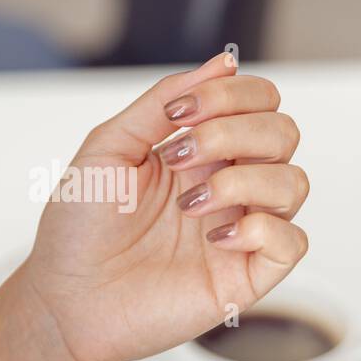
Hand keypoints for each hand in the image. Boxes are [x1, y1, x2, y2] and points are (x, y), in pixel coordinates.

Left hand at [22, 53, 308, 360]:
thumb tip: (223, 62)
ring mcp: (240, 229)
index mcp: (200, 150)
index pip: (256, 102)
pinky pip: (294, 242)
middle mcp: (227, 184)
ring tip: (191, 203)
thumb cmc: (79, 229)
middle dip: (235, 132)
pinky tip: (218, 235)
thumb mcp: (109, 146)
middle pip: (283, 133)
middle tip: (180, 156)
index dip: (232, 94)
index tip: (179, 113)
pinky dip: (264, 228)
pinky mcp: (245, 276)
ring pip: (295, 183)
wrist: (65, 298)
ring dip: (245, 179)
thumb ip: (162, 100)